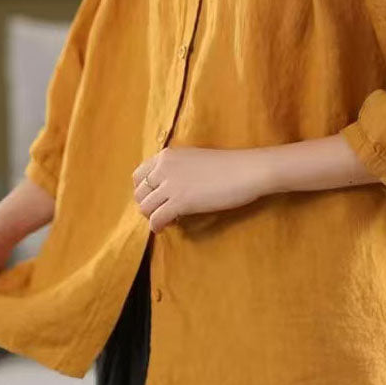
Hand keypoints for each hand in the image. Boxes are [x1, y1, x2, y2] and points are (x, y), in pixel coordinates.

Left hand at [132, 146, 272, 233]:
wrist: (247, 170)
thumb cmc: (228, 165)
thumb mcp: (194, 159)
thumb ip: (178, 169)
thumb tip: (169, 187)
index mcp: (167, 155)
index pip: (139, 175)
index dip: (144, 190)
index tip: (155, 199)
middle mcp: (164, 168)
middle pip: (139, 193)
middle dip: (147, 205)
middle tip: (160, 212)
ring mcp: (171, 185)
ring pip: (145, 208)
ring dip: (152, 217)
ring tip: (165, 221)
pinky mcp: (180, 202)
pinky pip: (156, 219)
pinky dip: (157, 227)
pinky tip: (165, 229)